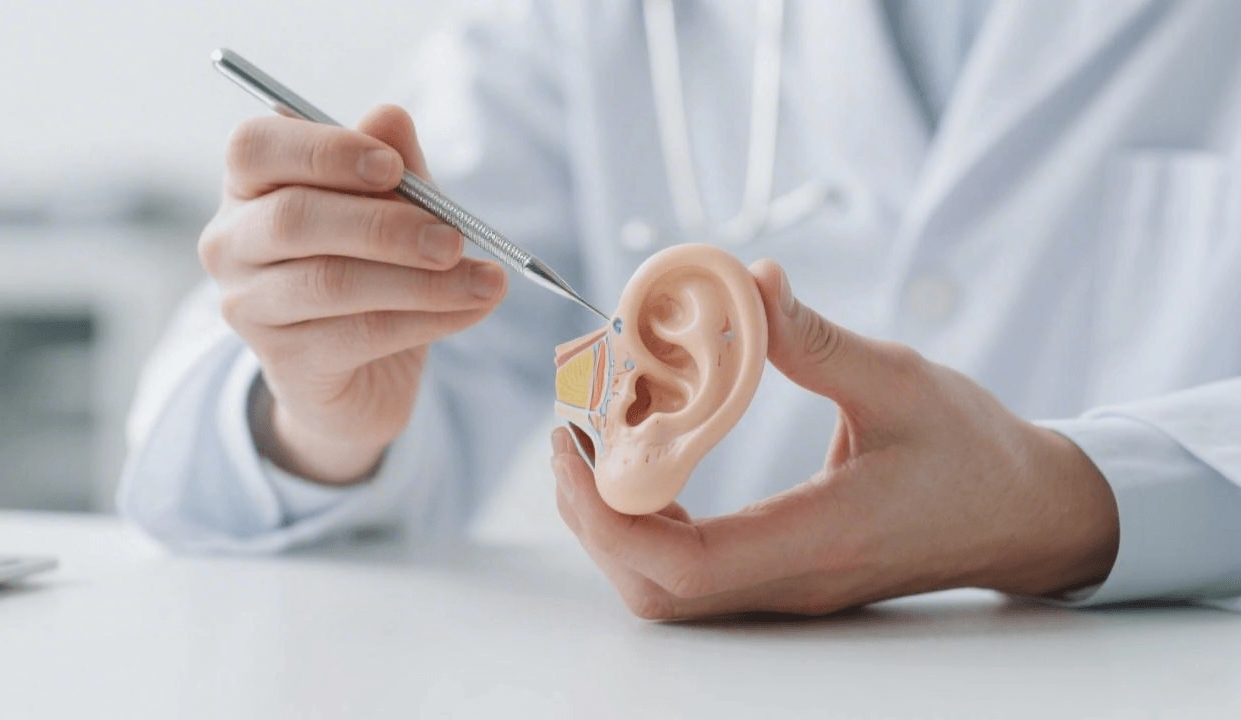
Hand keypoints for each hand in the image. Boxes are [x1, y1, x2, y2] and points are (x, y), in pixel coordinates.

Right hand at [199, 106, 506, 483]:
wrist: (361, 377)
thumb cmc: (373, 270)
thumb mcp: (393, 210)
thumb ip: (392, 166)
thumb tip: (391, 116)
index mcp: (250, 186)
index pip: (256, 148)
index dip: (324, 151)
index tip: (392, 167)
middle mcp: (232, 243)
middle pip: (294, 219)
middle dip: (385, 226)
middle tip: (455, 237)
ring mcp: (249, 306)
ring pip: (332, 282)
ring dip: (421, 281)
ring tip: (485, 282)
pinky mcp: (285, 362)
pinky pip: (359, 334)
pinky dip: (426, 319)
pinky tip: (471, 309)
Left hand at [551, 260, 1118, 619]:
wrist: (1026, 514)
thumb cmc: (973, 451)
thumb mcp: (898, 379)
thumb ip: (815, 338)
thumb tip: (749, 282)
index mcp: (822, 535)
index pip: (689, 564)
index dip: (611, 516)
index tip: (579, 446)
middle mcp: (795, 578)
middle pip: (657, 589)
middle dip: (594, 519)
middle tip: (573, 438)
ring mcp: (788, 588)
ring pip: (669, 591)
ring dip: (616, 526)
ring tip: (597, 447)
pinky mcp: (786, 578)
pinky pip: (694, 576)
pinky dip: (649, 529)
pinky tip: (647, 468)